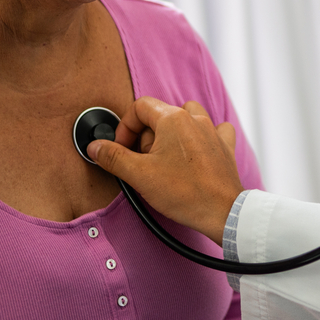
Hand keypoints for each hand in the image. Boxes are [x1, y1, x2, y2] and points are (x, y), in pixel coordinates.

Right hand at [87, 97, 243, 246]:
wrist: (221, 212)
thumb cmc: (185, 193)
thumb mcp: (139, 175)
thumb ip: (113, 157)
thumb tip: (96, 147)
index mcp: (173, 119)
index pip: (140, 107)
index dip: (125, 127)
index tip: (122, 148)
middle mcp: (194, 118)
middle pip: (160, 114)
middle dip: (146, 136)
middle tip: (143, 161)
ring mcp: (212, 131)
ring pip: (186, 117)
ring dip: (172, 132)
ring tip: (166, 157)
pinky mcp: (224, 146)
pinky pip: (213, 129)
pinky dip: (202, 136)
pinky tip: (195, 150)